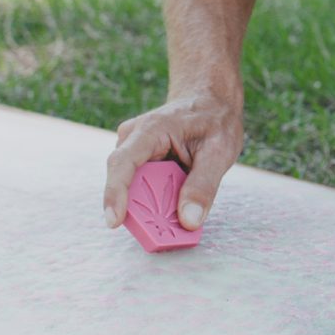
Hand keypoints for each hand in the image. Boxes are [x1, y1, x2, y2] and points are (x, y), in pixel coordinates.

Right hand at [104, 90, 243, 231]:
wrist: (212, 101)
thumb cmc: (215, 120)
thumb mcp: (220, 151)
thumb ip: (204, 186)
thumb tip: (189, 221)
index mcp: (151, 129)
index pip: (123, 162)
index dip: (115, 193)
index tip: (115, 221)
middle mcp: (134, 138)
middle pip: (127, 182)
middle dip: (141, 210)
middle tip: (163, 233)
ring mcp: (134, 150)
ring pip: (134, 188)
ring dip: (151, 207)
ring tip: (175, 219)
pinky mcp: (140, 162)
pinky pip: (143, 187)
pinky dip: (156, 201)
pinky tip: (176, 205)